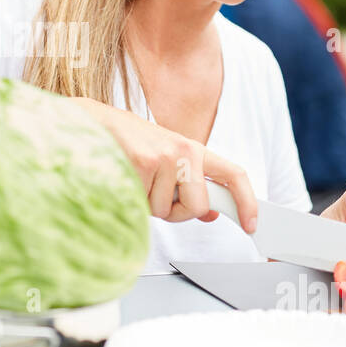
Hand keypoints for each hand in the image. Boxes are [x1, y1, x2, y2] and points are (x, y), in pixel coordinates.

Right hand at [72, 98, 258, 233]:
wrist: (94, 123)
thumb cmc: (129, 145)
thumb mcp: (166, 160)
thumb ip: (190, 185)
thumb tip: (211, 214)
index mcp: (193, 149)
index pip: (233, 174)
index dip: (247, 202)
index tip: (251, 223)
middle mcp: (183, 151)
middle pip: (198, 207)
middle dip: (178, 213)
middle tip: (159, 196)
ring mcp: (163, 157)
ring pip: (166, 211)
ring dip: (149, 205)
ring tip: (136, 180)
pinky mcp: (143, 164)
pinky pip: (144, 205)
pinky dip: (133, 200)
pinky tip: (125, 178)